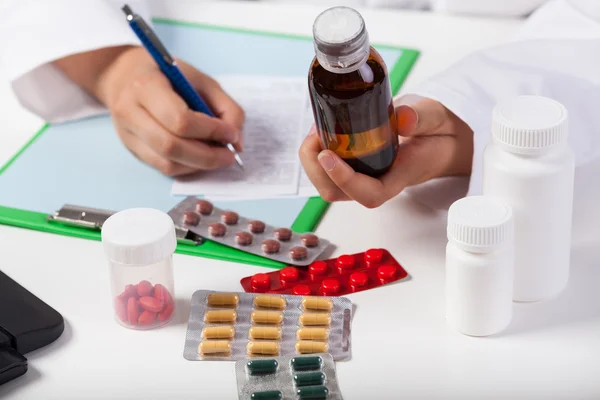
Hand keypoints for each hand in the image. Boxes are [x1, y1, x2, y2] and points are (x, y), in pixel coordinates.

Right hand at [54, 46, 243, 175]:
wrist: (126, 76)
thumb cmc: (169, 77)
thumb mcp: (202, 81)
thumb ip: (227, 108)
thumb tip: (237, 142)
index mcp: (147, 86)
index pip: (179, 119)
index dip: (210, 130)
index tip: (231, 133)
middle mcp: (131, 112)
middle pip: (171, 146)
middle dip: (207, 155)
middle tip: (229, 155)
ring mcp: (128, 134)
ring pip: (166, 163)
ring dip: (199, 165)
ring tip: (218, 157)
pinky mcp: (132, 150)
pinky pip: (163, 168)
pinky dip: (188, 168)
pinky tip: (201, 159)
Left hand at [299, 98, 473, 207]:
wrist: (440, 140)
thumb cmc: (438, 133)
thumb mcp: (436, 118)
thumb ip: (422, 117)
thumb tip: (403, 118)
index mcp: (399, 175)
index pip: (369, 193)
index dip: (344, 180)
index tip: (327, 155)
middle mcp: (376, 181)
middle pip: (336, 193)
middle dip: (316, 168)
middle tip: (316, 133)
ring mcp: (363, 176)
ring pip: (327, 184)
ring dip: (312, 161)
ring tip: (317, 129)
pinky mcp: (354, 167)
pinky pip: (327, 170)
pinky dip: (316, 153)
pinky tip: (321, 130)